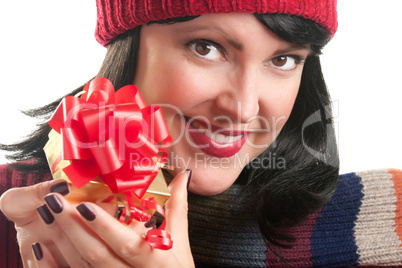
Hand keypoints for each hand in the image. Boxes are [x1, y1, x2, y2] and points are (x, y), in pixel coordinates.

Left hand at [2, 170, 193, 266]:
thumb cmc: (176, 265)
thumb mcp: (179, 236)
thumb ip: (177, 204)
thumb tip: (182, 174)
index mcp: (154, 259)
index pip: (126, 243)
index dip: (105, 226)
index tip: (85, 204)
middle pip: (97, 255)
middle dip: (73, 228)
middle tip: (54, 202)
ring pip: (82, 267)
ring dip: (61, 241)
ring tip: (46, 215)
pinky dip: (53, 266)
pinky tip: (40, 249)